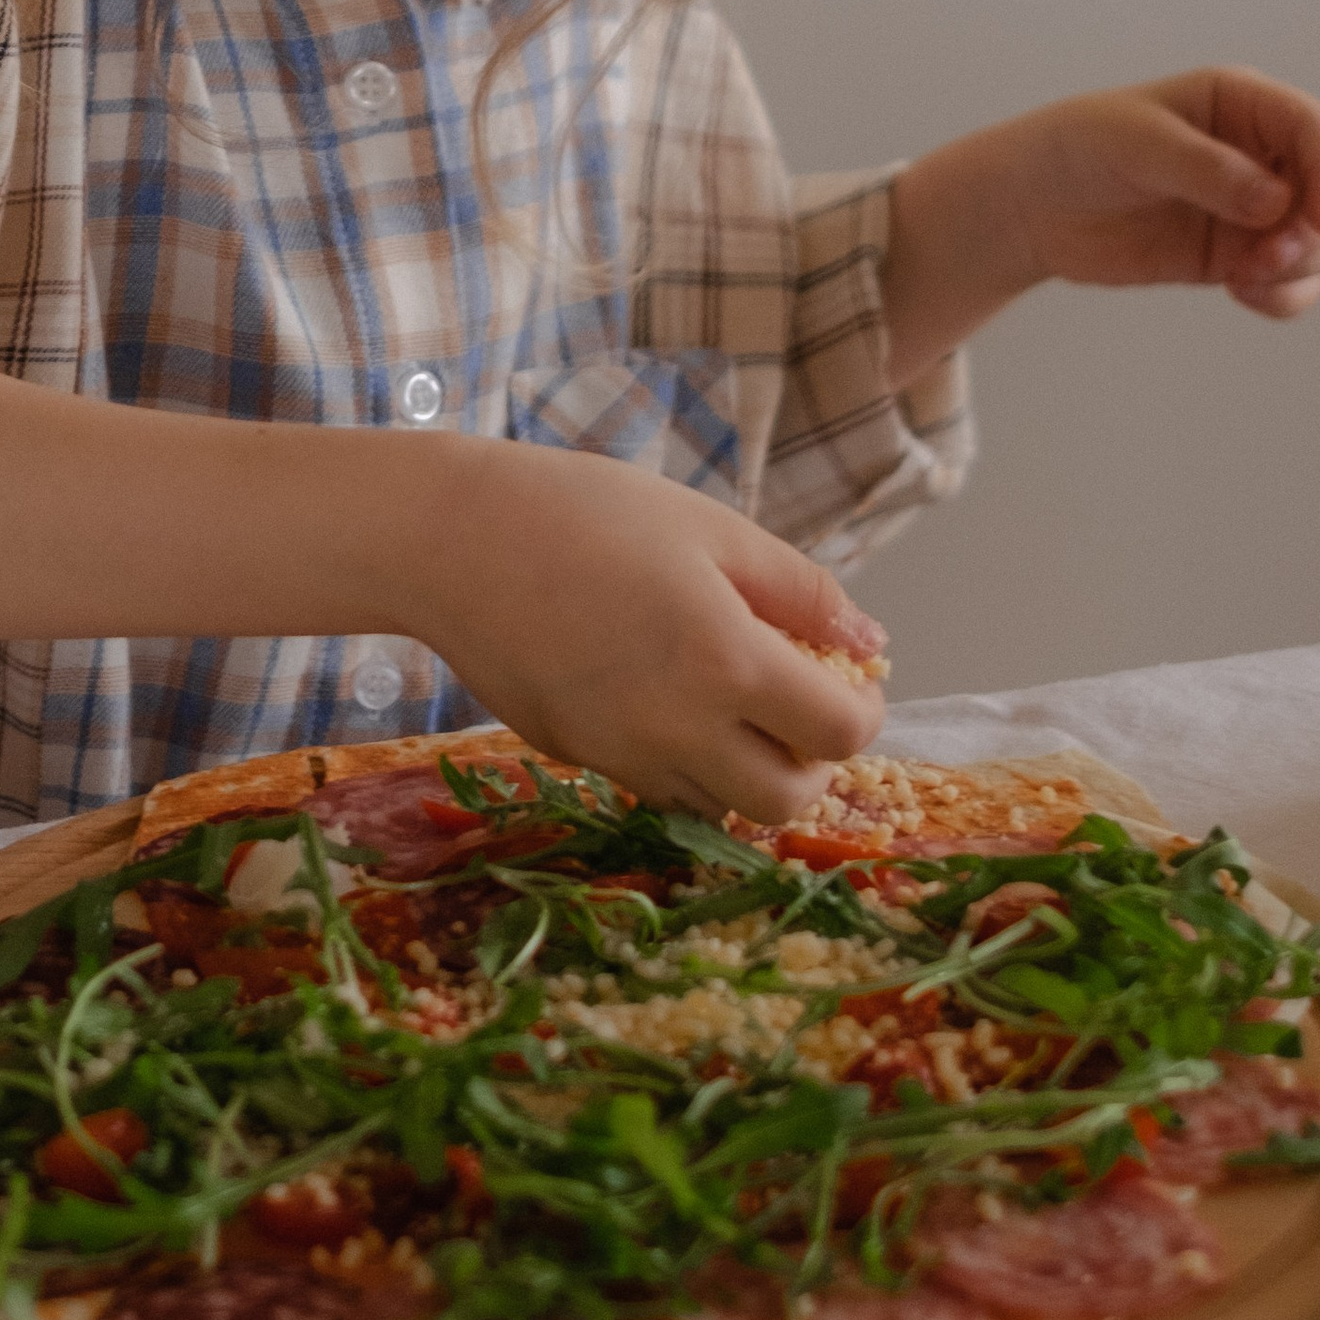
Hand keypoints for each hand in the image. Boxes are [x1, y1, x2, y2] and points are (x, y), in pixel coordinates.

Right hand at [411, 441, 889, 826]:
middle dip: (810, 764)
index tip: (846, 677)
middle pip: (784, 802)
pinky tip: (660, 700)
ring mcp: (620, 753)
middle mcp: (679, 728)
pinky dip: (680, 765)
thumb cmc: (585, 512)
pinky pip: (652, 786)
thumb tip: (869, 643)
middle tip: (794, 710)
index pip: (839, 733)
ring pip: (715, 807)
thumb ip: (801, 590)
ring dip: (743, 772)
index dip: (860, 708)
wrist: (450, 539)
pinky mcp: (574, 757)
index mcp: (728, 662)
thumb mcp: (711, 528)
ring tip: (726, 704)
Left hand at [884, 69, 1319, 385]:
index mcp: (1244, 103)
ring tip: (1244, 276)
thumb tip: (1277, 201)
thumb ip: (1206, 170)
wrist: (1032, 204)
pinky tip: (1242, 292)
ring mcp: (1254, 207)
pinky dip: (1285, 294)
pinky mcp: (1236, 254)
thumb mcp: (1135, 144)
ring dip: (1304, 265)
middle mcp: (1262, 152)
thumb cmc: (1079, 149)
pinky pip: (1291, 281)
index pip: (1318, 131)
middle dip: (1319, 229)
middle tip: (1266, 257)